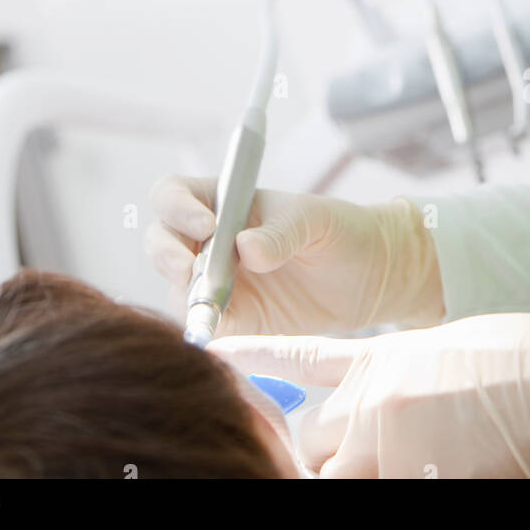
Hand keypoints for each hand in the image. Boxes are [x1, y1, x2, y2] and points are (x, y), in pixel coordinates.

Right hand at [146, 176, 442, 336]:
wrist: (369, 277)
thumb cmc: (341, 231)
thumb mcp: (318, 220)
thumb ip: (283, 231)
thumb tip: (247, 250)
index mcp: (223, 201)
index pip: (172, 194)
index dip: (176, 208)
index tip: (206, 225)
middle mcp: (209, 240)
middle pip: (160, 242)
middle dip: (168, 256)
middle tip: (193, 273)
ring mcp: (216, 281)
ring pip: (174, 288)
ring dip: (187, 297)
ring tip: (221, 308)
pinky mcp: (233, 320)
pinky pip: (203, 326)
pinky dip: (204, 330)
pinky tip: (224, 334)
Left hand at [210, 290, 529, 477]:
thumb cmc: (517, 358)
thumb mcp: (439, 353)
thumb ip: (394, 379)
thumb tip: (377, 407)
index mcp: (375, 361)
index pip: (294, 360)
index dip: (251, 361)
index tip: (215, 356)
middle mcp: (369, 406)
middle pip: (306, 441)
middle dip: (311, 455)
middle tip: (329, 458)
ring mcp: (390, 450)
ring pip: (330, 479)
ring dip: (343, 478)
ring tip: (377, 465)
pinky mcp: (420, 484)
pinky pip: (375, 498)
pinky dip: (391, 490)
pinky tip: (426, 476)